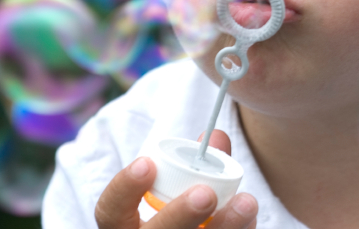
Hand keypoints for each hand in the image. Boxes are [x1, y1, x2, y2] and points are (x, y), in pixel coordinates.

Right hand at [95, 130, 257, 228]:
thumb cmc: (178, 216)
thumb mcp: (177, 193)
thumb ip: (195, 165)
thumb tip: (216, 137)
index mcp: (125, 226)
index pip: (110, 212)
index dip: (124, 189)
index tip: (146, 163)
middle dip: (180, 214)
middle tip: (206, 193)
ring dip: (223, 227)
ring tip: (246, 203)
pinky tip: (249, 219)